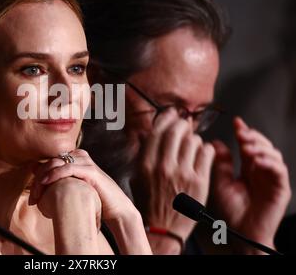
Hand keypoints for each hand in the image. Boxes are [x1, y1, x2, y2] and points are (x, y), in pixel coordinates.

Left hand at [29, 149, 138, 221]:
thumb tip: (34, 169)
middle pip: (50, 161)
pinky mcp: (91, 171)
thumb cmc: (93, 199)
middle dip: (38, 179)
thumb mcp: (72, 187)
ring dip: (43, 179)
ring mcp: (86, 162)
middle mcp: (80, 156)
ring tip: (37, 195)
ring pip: (55, 163)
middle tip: (33, 198)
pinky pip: (67, 168)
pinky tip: (46, 183)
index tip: (33, 195)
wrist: (115, 209)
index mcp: (75, 158)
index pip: (49, 161)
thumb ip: (57, 178)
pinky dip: (54, 175)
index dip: (37, 176)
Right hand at [131, 109, 214, 247]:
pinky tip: (202, 154)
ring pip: (193, 140)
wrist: (163, 229)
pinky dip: (206, 149)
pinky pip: (207, 153)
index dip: (166, 118)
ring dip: (194, 138)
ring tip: (192, 144)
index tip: (171, 114)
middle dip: (182, 123)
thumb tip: (150, 132)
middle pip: (176, 131)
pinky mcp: (200, 181)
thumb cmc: (150, 203)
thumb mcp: (138, 177)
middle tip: (184, 124)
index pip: (158, 131)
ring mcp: (183, 174)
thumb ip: (144, 154)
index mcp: (146, 165)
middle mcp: (163, 167)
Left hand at [211, 117, 290, 250]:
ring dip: (260, 147)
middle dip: (252, 136)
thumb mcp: (221, 182)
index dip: (243, 131)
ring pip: (273, 153)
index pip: (247, 145)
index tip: (236, 121)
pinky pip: (279, 170)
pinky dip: (269, 162)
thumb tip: (215, 142)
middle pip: (262, 145)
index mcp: (248, 167)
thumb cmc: (232, 210)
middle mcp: (261, 170)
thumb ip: (221, 163)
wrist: (242, 232)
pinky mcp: (280, 188)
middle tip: (242, 133)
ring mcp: (272, 178)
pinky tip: (257, 160)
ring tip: (247, 147)